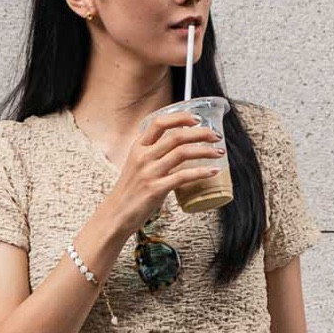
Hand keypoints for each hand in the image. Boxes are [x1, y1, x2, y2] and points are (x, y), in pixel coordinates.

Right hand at [108, 110, 225, 226]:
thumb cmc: (129, 192)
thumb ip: (153, 155)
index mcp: (138, 147)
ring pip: (182, 153)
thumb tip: (177, 150)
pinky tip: (212, 171)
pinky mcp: (156, 189)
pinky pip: (183, 176)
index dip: (180, 117)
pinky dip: (201, 172)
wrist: (115, 215)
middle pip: (177, 136)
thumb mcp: (136, 166)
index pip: (160, 123)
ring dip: (205, 151)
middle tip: (216, 136)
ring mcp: (149, 173)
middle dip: (201, 133)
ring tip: (218, 152)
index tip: (197, 118)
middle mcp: (143, 157)